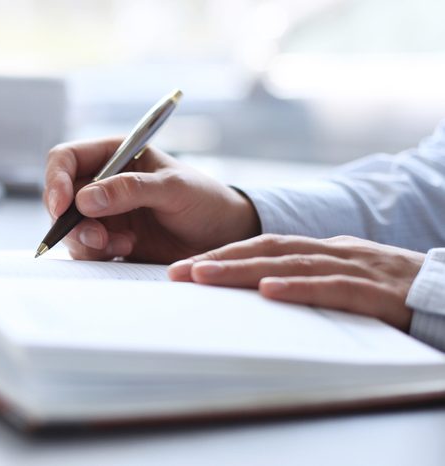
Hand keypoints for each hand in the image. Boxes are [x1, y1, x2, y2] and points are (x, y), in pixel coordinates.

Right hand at [43, 138, 260, 262]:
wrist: (223, 237)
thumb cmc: (204, 200)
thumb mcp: (173, 188)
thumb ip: (131, 190)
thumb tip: (85, 198)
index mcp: (113, 156)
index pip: (66, 158)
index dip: (56, 179)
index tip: (62, 206)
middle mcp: (102, 183)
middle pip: (62, 197)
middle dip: (72, 220)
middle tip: (98, 237)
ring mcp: (104, 213)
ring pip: (70, 226)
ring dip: (87, 239)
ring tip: (122, 244)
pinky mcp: (109, 240)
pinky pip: (85, 249)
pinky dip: (99, 253)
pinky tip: (127, 248)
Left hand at [168, 234, 425, 330]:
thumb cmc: (392, 290)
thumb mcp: (344, 279)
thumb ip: (307, 280)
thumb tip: (260, 292)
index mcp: (322, 248)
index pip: (263, 246)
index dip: (223, 254)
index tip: (184, 269)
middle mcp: (333, 250)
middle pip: (267, 249)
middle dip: (218, 260)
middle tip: (176, 273)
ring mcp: (355, 266)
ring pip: (291, 263)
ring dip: (243, 270)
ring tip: (203, 277)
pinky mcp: (378, 291)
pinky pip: (333, 288)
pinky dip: (299, 288)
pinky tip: (269, 292)